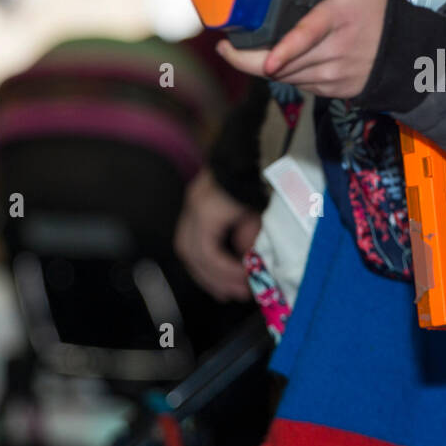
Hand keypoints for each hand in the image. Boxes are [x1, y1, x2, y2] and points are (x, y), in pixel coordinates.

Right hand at [174, 167, 259, 301]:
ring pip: (186, 249)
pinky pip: (191, 239)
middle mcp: (191, 209)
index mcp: (206, 210)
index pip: (207, 252)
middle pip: (191, 254)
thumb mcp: (259, 210)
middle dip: (212, 278)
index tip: (246, 282)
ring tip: (226, 290)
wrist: (243, 150)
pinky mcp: (194, 205)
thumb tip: (246, 262)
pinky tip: (219, 270)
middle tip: (235, 295)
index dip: (225, 272)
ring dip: (206, 272)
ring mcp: (190, 206)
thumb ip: (251, 238)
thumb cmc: (255, 179)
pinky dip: (204, 258)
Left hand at [217, 0, 388, 99]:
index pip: (307, 39)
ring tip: (245, 52)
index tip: (265, 61)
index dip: (284, 52)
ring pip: (289, 77)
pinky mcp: (332, 89)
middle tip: (226, 50)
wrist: (407, 53)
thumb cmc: (382, 15)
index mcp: (338, 20)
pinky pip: (301, 84)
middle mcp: (334, 52)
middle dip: (251, 61)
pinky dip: (286, 74)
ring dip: (266, 68)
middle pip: (285, 65)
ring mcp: (333, 75)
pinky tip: (278, 61)